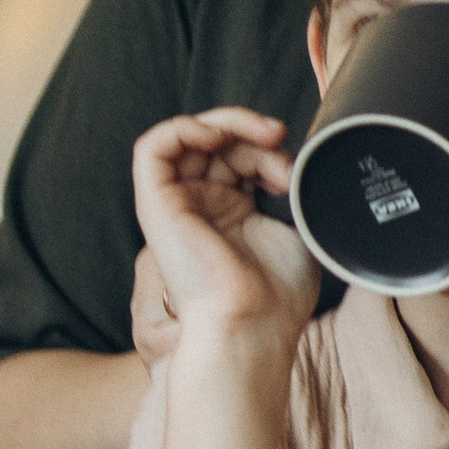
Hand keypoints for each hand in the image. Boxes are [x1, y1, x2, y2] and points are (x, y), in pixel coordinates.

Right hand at [127, 111, 315, 356]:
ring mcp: (177, 203)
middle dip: (253, 133)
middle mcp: (201, 205)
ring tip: (263, 135)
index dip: (268, 147)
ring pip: (187, 136)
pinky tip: (217, 135)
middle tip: (281, 142)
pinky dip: (184, 127)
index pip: (240, 156)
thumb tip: (293, 156)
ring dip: (228, 124)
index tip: (294, 164)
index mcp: (231, 212)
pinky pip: (153, 147)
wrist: (252, 325)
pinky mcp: (155, 205)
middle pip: (217, 142)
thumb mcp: (295, 229)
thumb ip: (289, 190)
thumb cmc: (278, 294)